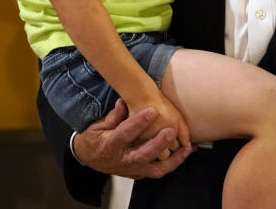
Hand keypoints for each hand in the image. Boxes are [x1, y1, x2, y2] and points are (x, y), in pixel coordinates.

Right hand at [73, 99, 191, 178]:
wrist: (88, 157)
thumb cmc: (94, 139)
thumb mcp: (98, 125)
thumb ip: (114, 115)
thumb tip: (123, 102)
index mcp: (110, 144)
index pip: (126, 133)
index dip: (139, 122)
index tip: (152, 110)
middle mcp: (123, 159)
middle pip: (143, 154)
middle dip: (159, 143)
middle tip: (171, 131)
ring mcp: (132, 169)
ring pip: (155, 169)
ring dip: (173, 159)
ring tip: (187, 148)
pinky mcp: (139, 173)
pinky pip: (157, 171)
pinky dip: (172, 164)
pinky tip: (184, 154)